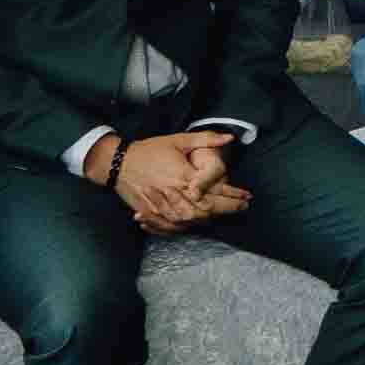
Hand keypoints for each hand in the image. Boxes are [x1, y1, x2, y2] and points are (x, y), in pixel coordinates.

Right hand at [112, 130, 248, 229]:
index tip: (247, 196)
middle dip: (227, 210)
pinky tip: (196, 223)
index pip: (215, 191)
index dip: (234, 196)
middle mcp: (174, 193)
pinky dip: (186, 227)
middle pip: (206, 210)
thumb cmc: (149, 150)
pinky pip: (171, 226)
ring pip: (190, 221)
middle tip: (241, 207)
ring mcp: (161, 206)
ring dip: (209, 219)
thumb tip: (230, 138)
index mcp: (183, 176)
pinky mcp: (151, 212)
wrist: (117, 162)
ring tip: (222, 215)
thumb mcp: (178, 140)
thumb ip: (206, 139)